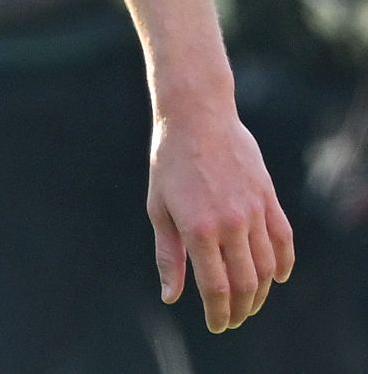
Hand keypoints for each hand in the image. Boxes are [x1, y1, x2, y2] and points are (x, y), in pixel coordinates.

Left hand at [148, 107, 294, 331]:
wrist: (198, 117)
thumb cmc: (169, 163)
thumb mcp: (158, 208)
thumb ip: (168, 255)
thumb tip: (172, 297)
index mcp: (198, 228)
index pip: (215, 286)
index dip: (218, 312)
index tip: (217, 326)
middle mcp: (231, 223)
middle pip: (244, 282)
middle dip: (240, 309)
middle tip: (232, 320)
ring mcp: (254, 210)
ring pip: (266, 266)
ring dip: (260, 292)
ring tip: (249, 303)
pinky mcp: (269, 198)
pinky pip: (284, 239)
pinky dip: (284, 264)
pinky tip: (277, 278)